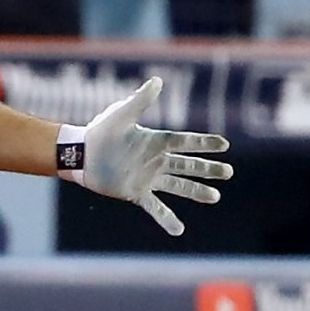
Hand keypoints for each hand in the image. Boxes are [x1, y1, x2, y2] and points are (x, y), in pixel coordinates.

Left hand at [65, 76, 230, 236]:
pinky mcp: (136, 192)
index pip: (185, 142)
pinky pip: (155, 208)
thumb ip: (141, 100)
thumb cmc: (100, 131)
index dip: (204, 143)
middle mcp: (156, 160)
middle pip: (188, 165)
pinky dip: (167, 219)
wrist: (81, 154)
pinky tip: (179, 230)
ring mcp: (148, 177)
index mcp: (155, 141)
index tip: (224, 144)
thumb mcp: (122, 114)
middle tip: (229, 172)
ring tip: (216, 197)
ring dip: (197, 192)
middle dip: (208, 169)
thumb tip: (158, 80)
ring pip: (179, 185)